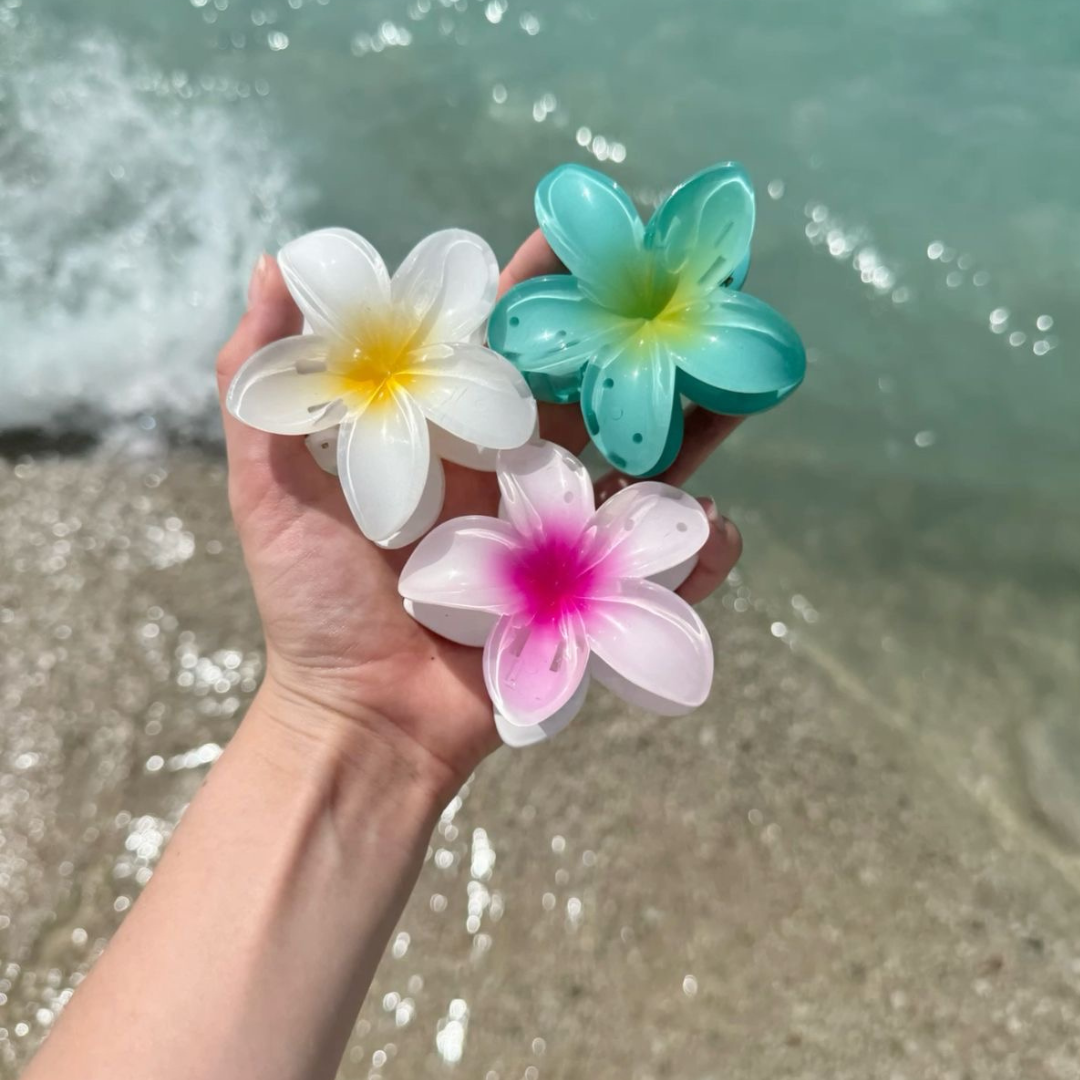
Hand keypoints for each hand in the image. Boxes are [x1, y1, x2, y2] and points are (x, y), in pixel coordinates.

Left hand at [216, 230, 743, 796]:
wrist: (362, 719)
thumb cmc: (312, 607)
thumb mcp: (270, 492)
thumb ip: (263, 386)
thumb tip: (275, 265)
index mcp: (453, 432)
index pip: (507, 339)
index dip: (545, 286)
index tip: (584, 230)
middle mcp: (517, 468)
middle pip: (593, 384)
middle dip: (643, 331)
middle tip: (699, 280)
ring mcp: (563, 529)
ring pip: (646, 458)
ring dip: (697, 415)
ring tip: (744, 369)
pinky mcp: (593, 591)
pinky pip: (663, 561)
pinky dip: (700, 546)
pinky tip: (712, 525)